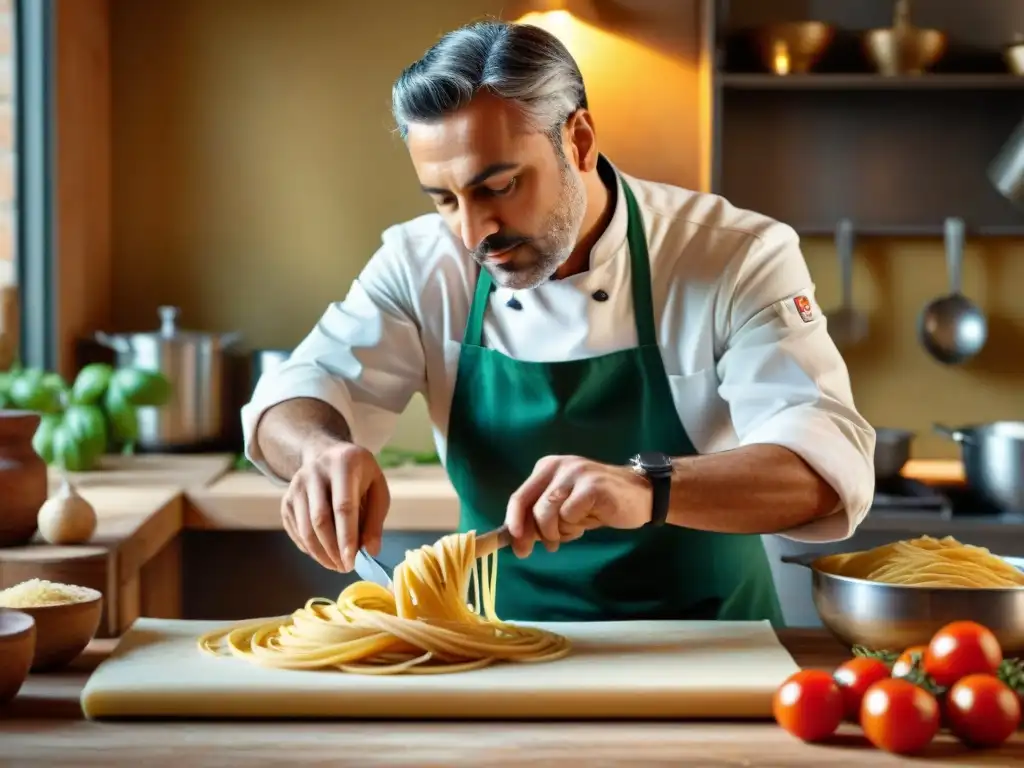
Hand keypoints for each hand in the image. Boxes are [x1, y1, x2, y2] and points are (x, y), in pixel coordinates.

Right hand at [281, 441, 389, 571]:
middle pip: (320, 520)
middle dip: (334, 550)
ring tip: (337, 566)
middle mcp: (314, 472)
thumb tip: (371, 552)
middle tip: (347, 568)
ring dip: (321, 554)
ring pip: (305, 529)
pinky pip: (296, 532)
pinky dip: (310, 549)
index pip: (343, 506)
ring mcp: (296, 486)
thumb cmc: (359, 476)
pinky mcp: (286, 500)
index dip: (347, 537)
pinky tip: (324, 555)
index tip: (353, 561)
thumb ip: (375, 520)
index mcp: (343, 464)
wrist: (328, 455)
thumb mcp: (377, 489)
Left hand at [504, 455, 652, 557]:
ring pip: (547, 512)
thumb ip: (542, 516)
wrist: (641, 494)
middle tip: (547, 548)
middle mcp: (558, 466)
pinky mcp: (591, 486)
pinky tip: (587, 524)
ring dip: (558, 531)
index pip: (519, 497)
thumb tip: (518, 540)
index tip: (516, 547)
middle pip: (529, 505)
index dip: (513, 524)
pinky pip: (569, 515)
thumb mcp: (565, 507)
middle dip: (532, 533)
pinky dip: (574, 527)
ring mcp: (575, 473)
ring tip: (574, 531)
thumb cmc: (599, 503)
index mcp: (547, 467)